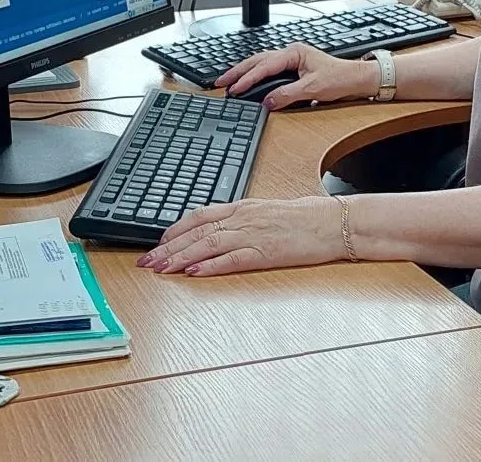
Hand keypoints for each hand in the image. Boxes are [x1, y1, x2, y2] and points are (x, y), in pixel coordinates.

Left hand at [136, 196, 342, 276]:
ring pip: (208, 245)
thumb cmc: (306, 218)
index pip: (200, 215)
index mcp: (244, 207)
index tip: (158, 241)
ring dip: (181, 257)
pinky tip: (194, 273)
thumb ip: (243, 219)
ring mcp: (254, 234)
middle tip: (146, 261)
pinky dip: (211, 267)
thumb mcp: (268, 212)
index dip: (175, 229)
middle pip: (197, 232)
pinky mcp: (266, 252)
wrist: (333, 222)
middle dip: (168, 247)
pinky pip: (233, 260)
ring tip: (161, 269)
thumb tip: (220, 230)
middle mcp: (244, 218)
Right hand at [217, 42, 378, 109]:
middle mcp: (291, 53)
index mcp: (294, 52)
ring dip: (245, 73)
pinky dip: (256, 75)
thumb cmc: (340, 79)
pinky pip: (269, 70)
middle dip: (238, 71)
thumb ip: (288, 95)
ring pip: (262, 64)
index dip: (248, 78)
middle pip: (258, 61)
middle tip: (221, 82)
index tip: (235, 89)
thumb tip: (268, 101)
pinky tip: (248, 81)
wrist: (357, 80)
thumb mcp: (313, 89)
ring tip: (229, 82)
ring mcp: (292, 60)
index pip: (264, 66)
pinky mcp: (294, 69)